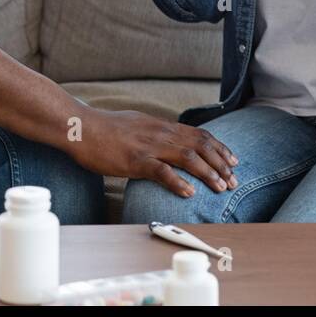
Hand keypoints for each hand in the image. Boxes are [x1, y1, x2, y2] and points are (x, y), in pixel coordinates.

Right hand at [71, 107, 239, 195]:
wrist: (81, 127)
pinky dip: (178, 182)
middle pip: (199, 146)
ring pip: (187, 158)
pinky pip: (161, 171)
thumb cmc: (105, 129)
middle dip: (220, 164)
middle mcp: (160, 133)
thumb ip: (156, 132)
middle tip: (234, 180)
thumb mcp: (137, 123)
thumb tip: (170, 139)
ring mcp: (148, 146)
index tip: (233, 161)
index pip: (199, 135)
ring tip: (220, 187)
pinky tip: (189, 192)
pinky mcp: (135, 160)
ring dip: (207, 173)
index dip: (219, 148)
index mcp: (161, 126)